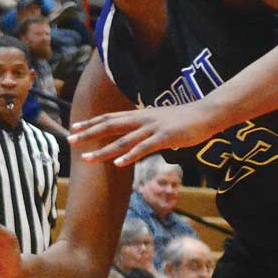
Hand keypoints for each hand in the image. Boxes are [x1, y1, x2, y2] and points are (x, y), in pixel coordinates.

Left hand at [72, 101, 222, 167]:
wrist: (207, 113)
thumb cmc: (183, 120)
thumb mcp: (158, 121)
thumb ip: (143, 127)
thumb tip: (131, 136)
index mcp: (139, 115)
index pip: (110, 118)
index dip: (91, 123)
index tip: (73, 128)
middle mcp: (142, 119)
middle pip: (110, 126)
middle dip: (89, 134)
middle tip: (70, 141)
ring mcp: (152, 128)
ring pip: (123, 140)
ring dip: (103, 151)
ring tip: (87, 159)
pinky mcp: (165, 137)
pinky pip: (144, 148)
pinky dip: (130, 156)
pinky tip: (117, 164)